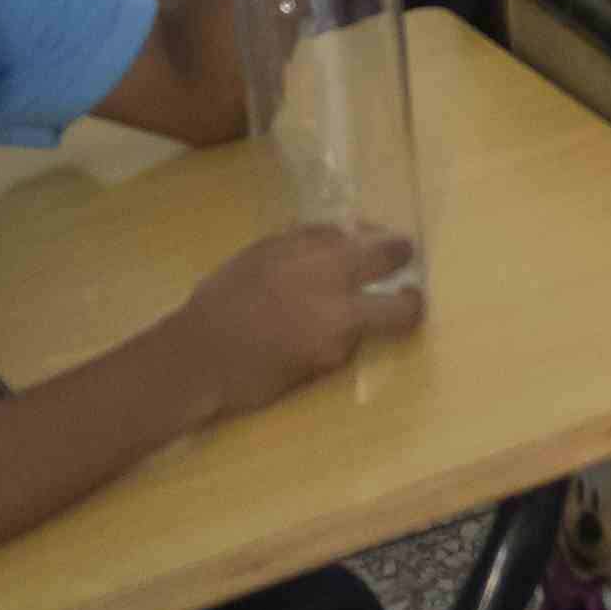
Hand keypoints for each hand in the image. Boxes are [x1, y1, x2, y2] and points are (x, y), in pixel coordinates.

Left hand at [178, 222, 421, 403]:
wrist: (195, 354)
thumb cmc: (252, 378)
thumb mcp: (309, 371)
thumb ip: (341, 342)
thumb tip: (358, 324)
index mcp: (340, 318)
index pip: (397, 308)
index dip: (412, 307)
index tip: (415, 305)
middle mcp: (326, 276)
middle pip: (379, 252)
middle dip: (397, 254)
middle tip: (405, 253)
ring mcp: (297, 252)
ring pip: (344, 233)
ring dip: (362, 238)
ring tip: (370, 239)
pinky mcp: (270, 242)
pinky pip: (310, 231)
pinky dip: (325, 237)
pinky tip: (326, 242)